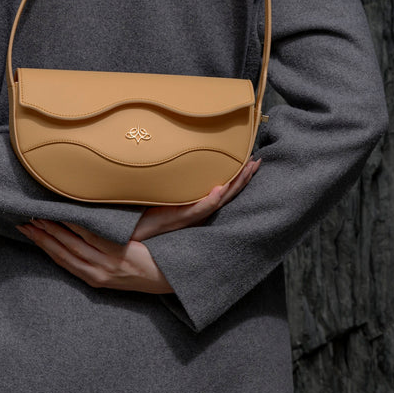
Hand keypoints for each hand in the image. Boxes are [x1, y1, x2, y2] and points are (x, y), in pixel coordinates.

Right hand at [16, 219, 172, 293]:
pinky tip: (65, 216)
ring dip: (53, 231)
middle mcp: (97, 274)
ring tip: (38, 217)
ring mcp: (107, 264)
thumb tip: (84, 240)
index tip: (27, 233)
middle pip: (61, 253)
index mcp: (95, 279)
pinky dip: (76, 227)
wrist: (172, 276)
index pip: (62, 261)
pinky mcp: (118, 254)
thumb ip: (101, 258)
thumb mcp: (118, 271)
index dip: (42, 246)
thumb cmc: (147, 271)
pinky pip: (92, 237)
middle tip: (24, 222)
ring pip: (72, 245)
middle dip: (41, 237)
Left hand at [130, 158, 260, 241]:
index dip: (240, 175)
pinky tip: (219, 189)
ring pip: (220, 199)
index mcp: (200, 204)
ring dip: (234, 185)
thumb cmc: (150, 212)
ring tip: (245, 170)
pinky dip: (211, 200)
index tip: (252, 160)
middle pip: (229, 192)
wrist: (136, 232)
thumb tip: (183, 161)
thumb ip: (179, 182)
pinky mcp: (181, 217)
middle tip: (257, 161)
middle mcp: (200, 210)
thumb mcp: (169, 194)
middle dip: (244, 177)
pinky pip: (199, 208)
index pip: (225, 188)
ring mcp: (193, 215)